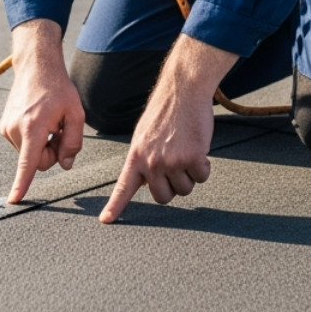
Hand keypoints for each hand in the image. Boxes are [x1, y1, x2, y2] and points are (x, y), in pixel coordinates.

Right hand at [0, 19, 84, 203]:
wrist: (36, 67)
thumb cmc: (58, 89)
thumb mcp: (76, 114)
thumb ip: (73, 142)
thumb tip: (65, 164)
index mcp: (34, 127)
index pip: (28, 163)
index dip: (22, 184)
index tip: (13, 200)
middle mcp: (15, 129)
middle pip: (38, 161)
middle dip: (51, 152)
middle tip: (60, 130)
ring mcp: (7, 128)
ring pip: (30, 154)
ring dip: (42, 144)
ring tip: (48, 121)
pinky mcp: (4, 127)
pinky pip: (23, 145)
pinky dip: (33, 138)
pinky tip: (39, 120)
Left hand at [100, 34, 236, 223]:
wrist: (183, 91)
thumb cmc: (166, 111)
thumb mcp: (144, 135)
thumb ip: (144, 159)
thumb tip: (147, 181)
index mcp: (136, 156)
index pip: (123, 187)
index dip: (115, 207)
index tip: (106, 221)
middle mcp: (151, 162)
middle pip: (164, 197)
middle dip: (173, 186)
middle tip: (176, 166)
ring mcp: (172, 162)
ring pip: (185, 189)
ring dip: (190, 175)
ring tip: (186, 151)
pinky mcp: (192, 158)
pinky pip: (201, 177)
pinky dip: (204, 167)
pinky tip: (198, 148)